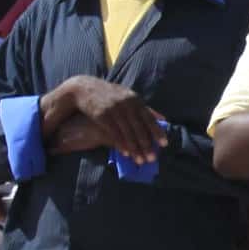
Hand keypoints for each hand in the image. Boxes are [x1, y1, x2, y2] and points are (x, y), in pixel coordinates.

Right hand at [41, 75, 162, 159]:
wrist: (84, 88)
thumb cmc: (110, 95)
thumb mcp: (128, 97)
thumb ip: (145, 108)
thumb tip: (163, 119)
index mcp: (135, 100)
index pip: (149, 118)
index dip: (157, 132)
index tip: (164, 144)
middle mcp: (126, 104)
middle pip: (139, 128)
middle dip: (147, 144)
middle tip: (152, 158)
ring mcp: (114, 110)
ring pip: (128, 133)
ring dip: (135, 148)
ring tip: (140, 160)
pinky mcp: (102, 116)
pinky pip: (114, 133)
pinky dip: (121, 144)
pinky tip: (126, 154)